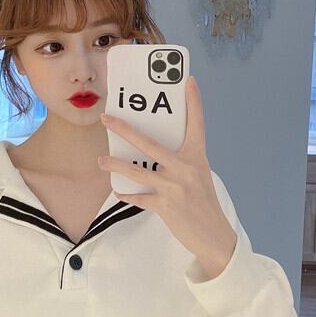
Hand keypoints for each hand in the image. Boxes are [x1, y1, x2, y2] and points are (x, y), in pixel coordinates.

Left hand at [97, 76, 236, 279]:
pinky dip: (127, 195)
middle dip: (125, 129)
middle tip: (107, 118)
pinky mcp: (166, 206)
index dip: (194, 102)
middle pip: (150, 143)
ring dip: (116, 166)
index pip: (197, 124)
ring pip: (138, 172)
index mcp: (197, 157)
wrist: (214, 235)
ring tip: (101, 161)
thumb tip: (151, 152)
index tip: (189, 81)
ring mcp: (175, 187)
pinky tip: (118, 192)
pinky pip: (139, 198)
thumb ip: (179, 161)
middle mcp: (186, 168)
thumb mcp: (198, 176)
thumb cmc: (202, 203)